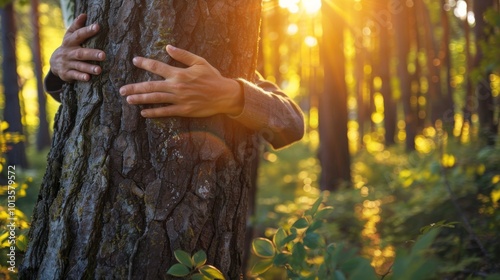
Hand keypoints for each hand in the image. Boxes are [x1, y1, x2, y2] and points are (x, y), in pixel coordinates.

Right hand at [50, 14, 105, 81]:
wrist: (54, 62)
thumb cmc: (68, 47)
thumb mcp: (69, 36)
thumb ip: (76, 26)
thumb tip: (84, 15)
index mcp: (70, 42)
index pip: (79, 35)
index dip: (87, 31)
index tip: (97, 27)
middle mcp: (68, 52)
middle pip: (81, 53)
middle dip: (92, 54)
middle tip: (104, 55)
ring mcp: (67, 63)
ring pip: (79, 66)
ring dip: (89, 68)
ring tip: (99, 70)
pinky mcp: (66, 73)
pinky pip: (74, 75)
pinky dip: (81, 76)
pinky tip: (88, 78)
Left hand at [119, 45, 243, 117]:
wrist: (224, 95)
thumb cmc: (212, 77)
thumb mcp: (199, 62)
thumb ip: (182, 55)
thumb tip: (167, 47)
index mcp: (179, 73)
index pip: (157, 67)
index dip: (145, 63)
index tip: (135, 61)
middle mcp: (176, 86)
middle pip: (151, 86)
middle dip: (135, 87)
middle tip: (122, 89)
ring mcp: (179, 99)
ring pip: (155, 99)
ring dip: (140, 99)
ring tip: (128, 99)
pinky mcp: (183, 110)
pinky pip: (165, 112)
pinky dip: (153, 112)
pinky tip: (144, 112)